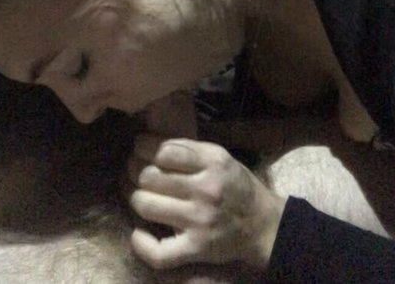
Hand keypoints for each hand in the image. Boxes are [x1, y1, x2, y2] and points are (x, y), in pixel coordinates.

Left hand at [127, 135, 286, 270]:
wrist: (261, 225)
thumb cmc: (234, 185)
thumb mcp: (219, 156)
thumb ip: (188, 149)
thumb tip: (149, 142)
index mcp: (213, 163)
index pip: (165, 151)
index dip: (145, 147)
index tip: (140, 147)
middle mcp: (206, 190)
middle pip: (150, 177)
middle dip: (135, 171)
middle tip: (133, 170)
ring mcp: (200, 222)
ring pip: (147, 206)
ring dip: (135, 199)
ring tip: (139, 195)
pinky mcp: (196, 250)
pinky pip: (158, 252)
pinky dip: (141, 243)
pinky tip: (138, 232)